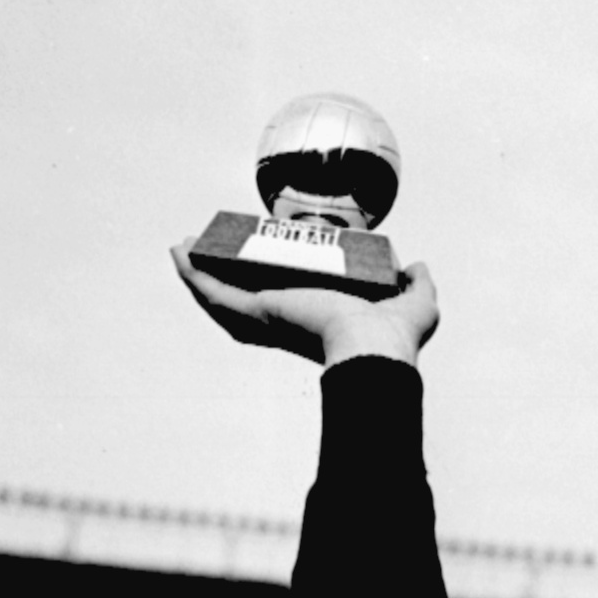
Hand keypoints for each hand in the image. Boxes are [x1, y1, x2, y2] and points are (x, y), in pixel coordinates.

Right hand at [171, 239, 438, 367]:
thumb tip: (415, 265)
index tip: (254, 260)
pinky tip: (180, 253)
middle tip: (206, 254)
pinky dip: (195, 275)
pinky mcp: (259, 312)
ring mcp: (270, 320)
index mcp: (317, 320)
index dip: (265, 283)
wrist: (377, 349)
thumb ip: (417, 283)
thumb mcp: (415, 301)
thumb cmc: (397, 338)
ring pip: (222, 298)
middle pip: (243, 303)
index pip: (284, 304)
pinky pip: (217, 293)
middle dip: (221, 280)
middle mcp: (289, 323)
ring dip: (198, 274)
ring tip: (182, 248)